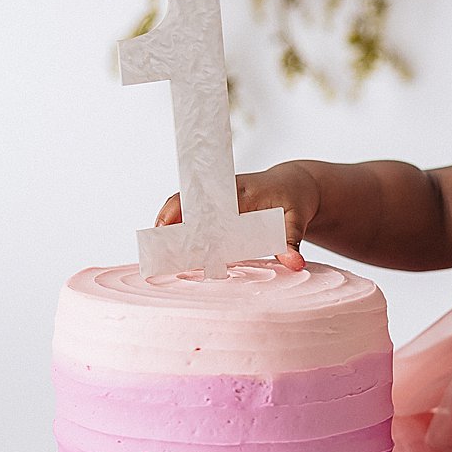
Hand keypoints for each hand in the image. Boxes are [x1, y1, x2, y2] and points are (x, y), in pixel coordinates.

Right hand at [155, 162, 321, 271]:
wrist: (297, 187)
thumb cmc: (295, 197)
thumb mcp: (297, 217)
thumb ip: (292, 240)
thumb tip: (294, 264)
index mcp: (234, 190)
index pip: (197, 197)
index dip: (176, 212)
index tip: (164, 230)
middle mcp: (221, 197)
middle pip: (183, 209)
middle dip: (166, 231)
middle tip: (154, 257)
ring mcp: (219, 208)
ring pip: (187, 220)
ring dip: (173, 240)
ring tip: (160, 265)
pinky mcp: (221, 221)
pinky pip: (199, 230)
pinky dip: (188, 244)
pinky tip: (181, 264)